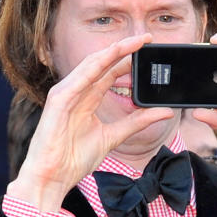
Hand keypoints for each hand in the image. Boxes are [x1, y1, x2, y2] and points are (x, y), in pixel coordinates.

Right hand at [8, 33, 175, 210]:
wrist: (52, 178)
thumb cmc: (74, 159)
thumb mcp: (114, 137)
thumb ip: (137, 122)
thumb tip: (165, 111)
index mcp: (87, 98)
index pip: (110, 71)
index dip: (129, 59)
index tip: (150, 50)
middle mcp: (76, 92)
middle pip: (102, 63)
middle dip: (124, 49)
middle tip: (146, 38)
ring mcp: (65, 94)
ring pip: (90, 66)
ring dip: (111, 52)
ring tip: (133, 43)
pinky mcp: (57, 101)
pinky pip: (77, 80)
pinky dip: (93, 69)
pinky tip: (108, 58)